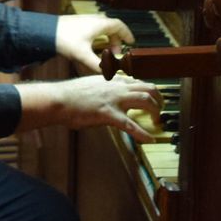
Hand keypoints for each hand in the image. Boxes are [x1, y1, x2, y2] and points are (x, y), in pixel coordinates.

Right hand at [16, 75, 163, 140]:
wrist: (59, 99)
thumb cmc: (70, 95)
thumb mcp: (90, 86)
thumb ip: (102, 89)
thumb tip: (106, 96)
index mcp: (111, 81)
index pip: (137, 81)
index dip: (147, 89)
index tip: (152, 97)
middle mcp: (116, 87)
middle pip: (147, 87)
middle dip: (159, 98)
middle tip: (161, 108)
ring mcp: (114, 99)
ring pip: (145, 100)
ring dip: (155, 110)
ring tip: (157, 121)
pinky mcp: (109, 114)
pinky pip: (131, 125)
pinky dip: (142, 133)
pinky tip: (149, 139)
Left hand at [54, 13, 132, 74]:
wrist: (45, 31)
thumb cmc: (65, 40)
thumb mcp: (82, 55)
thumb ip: (96, 65)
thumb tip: (108, 74)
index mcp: (99, 24)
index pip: (119, 25)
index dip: (126, 34)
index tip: (131, 42)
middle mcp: (94, 19)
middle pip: (111, 28)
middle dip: (116, 41)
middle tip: (114, 54)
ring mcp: (86, 20)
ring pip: (102, 28)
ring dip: (107, 39)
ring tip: (104, 52)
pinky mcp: (78, 22)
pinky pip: (94, 28)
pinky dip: (98, 37)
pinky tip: (93, 47)